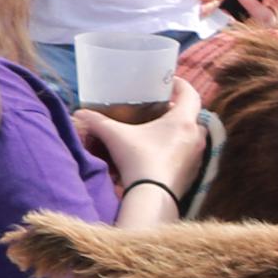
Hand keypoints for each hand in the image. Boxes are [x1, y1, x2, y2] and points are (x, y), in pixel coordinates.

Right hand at [81, 79, 209, 203]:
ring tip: (159, 128)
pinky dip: (178, 148)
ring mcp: (198, 155)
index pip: (190, 94)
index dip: (180, 85)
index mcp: (183, 121)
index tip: (169, 81)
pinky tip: (161, 151)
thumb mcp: (115, 136)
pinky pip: (189, 153)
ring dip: (179, 130)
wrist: (153, 196)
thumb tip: (80, 113)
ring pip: (192, 135)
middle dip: (177, 109)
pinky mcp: (194, 172)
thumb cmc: (138, 159)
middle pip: (192, 115)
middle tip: (160, 107)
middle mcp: (196, 136)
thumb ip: (97, 121)